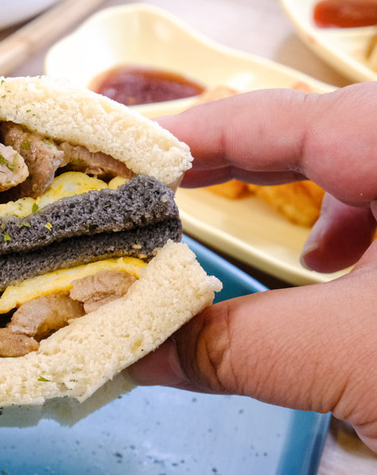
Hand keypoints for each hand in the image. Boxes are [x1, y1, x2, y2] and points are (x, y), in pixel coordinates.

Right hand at [129, 83, 376, 450]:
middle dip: (230, 159)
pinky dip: (354, 219)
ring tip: (245, 218)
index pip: (275, 115)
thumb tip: (138, 356)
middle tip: (160, 187)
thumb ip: (232, 348)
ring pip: (360, 157)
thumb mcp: (347, 359)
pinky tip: (333, 262)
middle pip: (315, 127)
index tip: (122, 156)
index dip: (187, 133)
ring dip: (297, 187)